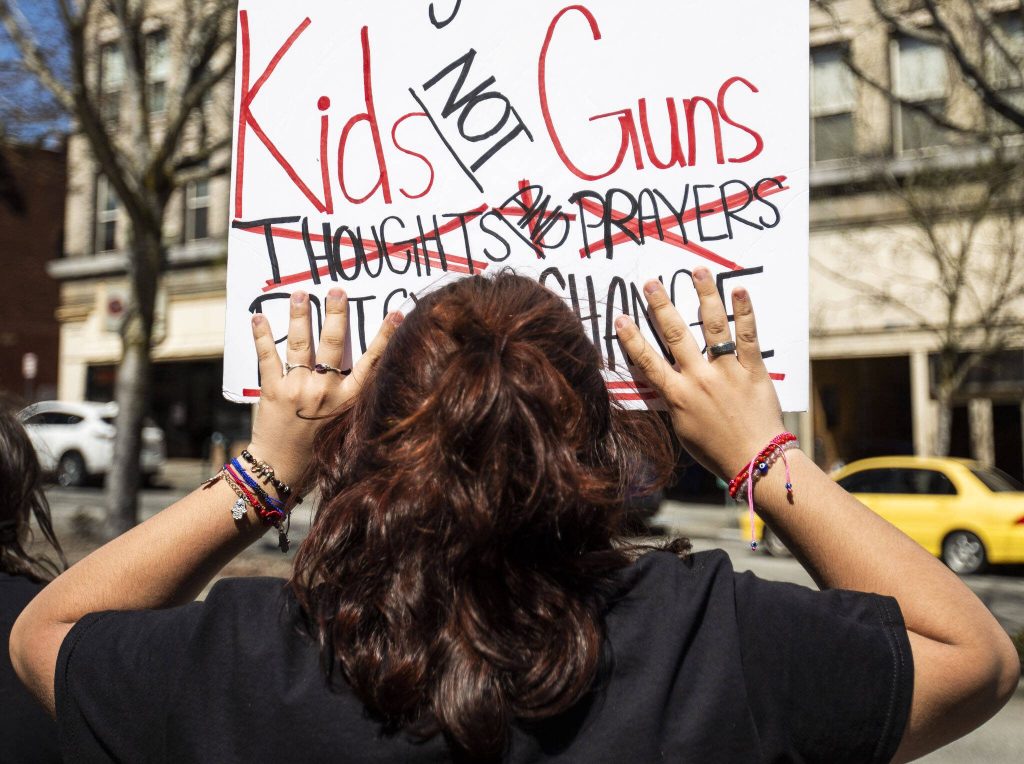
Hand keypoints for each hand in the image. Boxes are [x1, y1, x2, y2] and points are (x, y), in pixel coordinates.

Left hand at [247, 288, 401, 485]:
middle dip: (336, 313)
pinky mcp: (272, 391)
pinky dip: (262, 336)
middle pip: (334, 343)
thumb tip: (357, 365)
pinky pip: (267, 357)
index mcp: (348, 400)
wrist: (281, 468)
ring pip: (301, 344)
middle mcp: (326, 392)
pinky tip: (257, 318)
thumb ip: (348, 395)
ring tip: (299, 294)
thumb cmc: (316, 447)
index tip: (396, 314)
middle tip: (336, 290)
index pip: (372, 361)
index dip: (385, 336)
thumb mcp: (343, 422)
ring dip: (300, 315)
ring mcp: (298, 389)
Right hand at [615, 269, 784, 479]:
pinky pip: (749, 337)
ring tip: (698, 271)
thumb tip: (663, 382)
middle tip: (651, 282)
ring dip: (704, 296)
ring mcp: (727, 372)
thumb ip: (674, 402)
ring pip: (713, 327)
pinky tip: (740, 290)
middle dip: (661, 306)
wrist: (755, 461)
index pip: (649, 362)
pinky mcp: (753, 371)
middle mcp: (700, 379)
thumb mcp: (683, 429)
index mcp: (678, 397)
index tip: (621, 317)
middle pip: (676, 335)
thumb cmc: (716, 450)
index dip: (632, 339)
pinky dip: (745, 312)